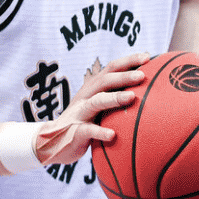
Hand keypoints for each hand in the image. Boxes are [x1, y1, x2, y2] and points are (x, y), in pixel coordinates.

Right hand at [33, 52, 149, 165]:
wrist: (50, 142)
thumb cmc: (83, 122)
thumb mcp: (98, 106)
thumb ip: (115, 98)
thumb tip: (146, 92)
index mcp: (93, 88)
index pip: (111, 68)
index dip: (128, 61)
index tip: (148, 56)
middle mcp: (86, 96)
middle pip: (105, 81)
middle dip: (124, 76)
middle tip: (142, 75)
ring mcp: (80, 113)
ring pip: (96, 102)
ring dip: (114, 98)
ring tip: (131, 97)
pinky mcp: (75, 132)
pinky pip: (88, 130)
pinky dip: (100, 131)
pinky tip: (113, 135)